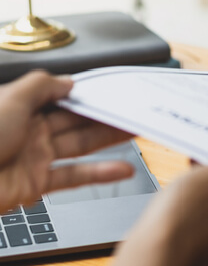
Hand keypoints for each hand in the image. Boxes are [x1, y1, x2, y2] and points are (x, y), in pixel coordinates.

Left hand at [0, 71, 133, 211]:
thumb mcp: (11, 99)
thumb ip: (43, 87)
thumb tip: (69, 82)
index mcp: (21, 107)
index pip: (62, 97)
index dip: (88, 94)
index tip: (113, 92)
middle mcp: (30, 130)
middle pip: (76, 120)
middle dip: (106, 115)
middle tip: (133, 111)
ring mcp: (35, 157)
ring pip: (81, 146)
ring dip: (110, 140)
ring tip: (136, 132)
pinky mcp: (38, 183)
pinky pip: (75, 176)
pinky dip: (101, 174)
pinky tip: (122, 168)